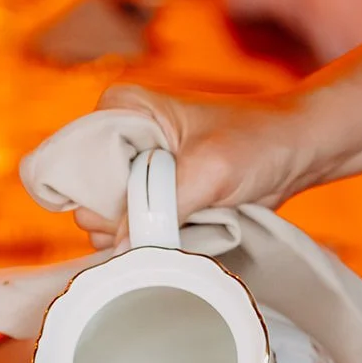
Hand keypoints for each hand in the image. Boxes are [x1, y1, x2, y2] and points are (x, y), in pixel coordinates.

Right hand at [70, 19, 361, 247]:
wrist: (296, 153)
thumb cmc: (257, 144)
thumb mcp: (209, 172)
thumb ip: (161, 207)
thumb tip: (121, 250)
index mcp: (116, 112)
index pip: (66, 163)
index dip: (89, 197)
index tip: (131, 210)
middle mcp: (116, 142)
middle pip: (85, 204)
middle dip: (125, 222)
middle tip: (174, 216)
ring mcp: (132, 176)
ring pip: (109, 228)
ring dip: (147, 237)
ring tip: (190, 221)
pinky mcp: (152, 203)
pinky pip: (136, 237)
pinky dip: (158, 244)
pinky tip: (188, 234)